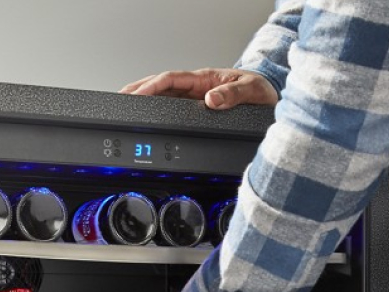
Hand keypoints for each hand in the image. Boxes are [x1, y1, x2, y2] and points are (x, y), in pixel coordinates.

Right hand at [118, 68, 278, 110]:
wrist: (270, 96)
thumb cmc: (262, 89)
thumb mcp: (252, 91)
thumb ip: (233, 94)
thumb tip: (212, 99)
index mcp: (205, 79)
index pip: (171, 80)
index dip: (152, 86)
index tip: (137, 94)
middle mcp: (197, 87)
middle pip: (160, 85)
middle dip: (138, 89)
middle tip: (118, 97)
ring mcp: (195, 97)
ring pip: (163, 95)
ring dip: (142, 98)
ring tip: (123, 104)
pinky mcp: (198, 107)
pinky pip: (172, 106)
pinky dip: (155, 108)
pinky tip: (146, 115)